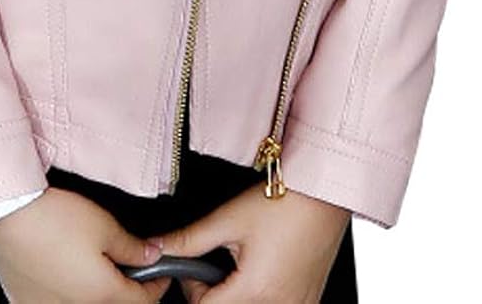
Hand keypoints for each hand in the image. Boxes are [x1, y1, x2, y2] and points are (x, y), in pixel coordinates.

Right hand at [0, 186, 172, 302]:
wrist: (5, 212)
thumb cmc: (54, 217)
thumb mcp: (105, 225)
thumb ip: (132, 247)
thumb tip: (152, 256)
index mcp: (101, 295)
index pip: (141, 301)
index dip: (157, 286)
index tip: (162, 274)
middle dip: (125, 288)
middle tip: (129, 265)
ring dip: (93, 290)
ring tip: (92, 262)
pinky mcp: (23, 300)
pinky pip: (52, 303)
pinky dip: (63, 292)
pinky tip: (60, 271)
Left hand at [155, 184, 350, 302]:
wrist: (323, 190)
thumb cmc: (283, 201)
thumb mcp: (229, 218)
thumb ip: (190, 239)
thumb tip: (158, 247)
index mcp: (255, 290)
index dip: (191, 289)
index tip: (194, 267)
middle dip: (214, 291)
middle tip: (217, 261)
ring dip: (239, 293)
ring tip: (242, 261)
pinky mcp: (309, 299)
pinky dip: (263, 293)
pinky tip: (265, 267)